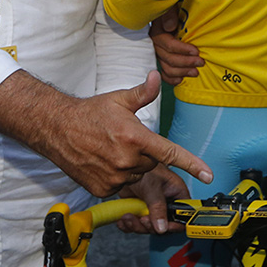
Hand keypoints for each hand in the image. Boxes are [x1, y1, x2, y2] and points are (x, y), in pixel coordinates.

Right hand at [0, 70, 212, 196]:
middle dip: (144, 152)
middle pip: (151, 163)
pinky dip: (117, 175)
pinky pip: (121, 185)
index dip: (192, 164)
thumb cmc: (91, 112)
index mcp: (135, 137)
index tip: (209, 175)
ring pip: (137, 174)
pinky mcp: (103, 189)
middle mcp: (127, 160)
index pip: (170, 152)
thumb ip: (143, 92)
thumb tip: (157, 76)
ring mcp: (114, 177)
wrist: (57, 129)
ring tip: (111, 148)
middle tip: (125, 139)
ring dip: (131, 164)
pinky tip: (103, 160)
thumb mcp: (119, 99)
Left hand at [117, 163, 188, 233]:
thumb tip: (162, 227)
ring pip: (150, 227)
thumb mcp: (152, 187)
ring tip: (128, 217)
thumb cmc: (143, 168)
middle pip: (165, 226)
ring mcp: (153, 207)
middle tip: (142, 220)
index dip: (175, 225)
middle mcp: (167, 202)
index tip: (164, 228)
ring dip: (137, 226)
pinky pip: (137, 224)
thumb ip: (157, 206)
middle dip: (151, 226)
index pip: (183, 215)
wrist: (123, 165)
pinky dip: (129, 224)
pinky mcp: (141, 210)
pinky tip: (123, 219)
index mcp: (177, 193)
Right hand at [151, 8, 203, 85]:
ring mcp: (157, 52)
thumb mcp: (170, 6)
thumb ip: (169, 14)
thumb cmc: (171, 8)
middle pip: (169, 58)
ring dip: (182, 72)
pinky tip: (181, 80)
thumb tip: (170, 27)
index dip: (183, 50)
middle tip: (201, 62)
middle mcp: (155, 44)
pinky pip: (163, 72)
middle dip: (186, 62)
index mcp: (157, 32)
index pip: (169, 45)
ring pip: (166, 67)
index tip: (196, 51)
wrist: (168, 11)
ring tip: (195, 72)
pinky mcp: (161, 57)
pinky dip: (171, 78)